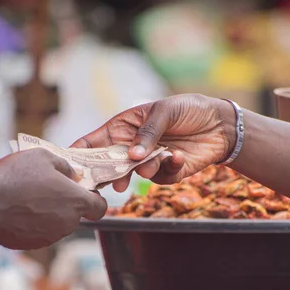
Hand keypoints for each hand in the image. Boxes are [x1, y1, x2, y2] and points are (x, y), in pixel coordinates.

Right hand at [0, 149, 106, 249]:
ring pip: (57, 223)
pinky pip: (39, 232)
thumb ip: (65, 166)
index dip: (94, 199)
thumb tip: (72, 174)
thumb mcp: (44, 156)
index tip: (82, 191)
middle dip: (65, 203)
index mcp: (76, 202)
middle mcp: (68, 223)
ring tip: (27, 197)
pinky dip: (33, 223)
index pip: (100, 208)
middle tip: (46, 187)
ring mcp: (50, 237)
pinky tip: (17, 210)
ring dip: (49, 213)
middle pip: (75, 214)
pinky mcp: (33, 245)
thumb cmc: (16, 177)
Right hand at [72, 94, 236, 190]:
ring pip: (134, 175)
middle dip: (108, 173)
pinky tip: (177, 155)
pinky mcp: (166, 173)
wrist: (220, 124)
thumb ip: (147, 132)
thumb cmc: (188, 109)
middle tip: (111, 181)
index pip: (94, 142)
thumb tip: (132, 156)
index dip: (80, 153)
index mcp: (123, 128)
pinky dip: (167, 168)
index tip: (69, 165)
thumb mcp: (164, 111)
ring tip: (155, 160)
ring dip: (143, 169)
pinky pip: (159, 178)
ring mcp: (148, 161)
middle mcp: (132, 147)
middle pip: (110, 165)